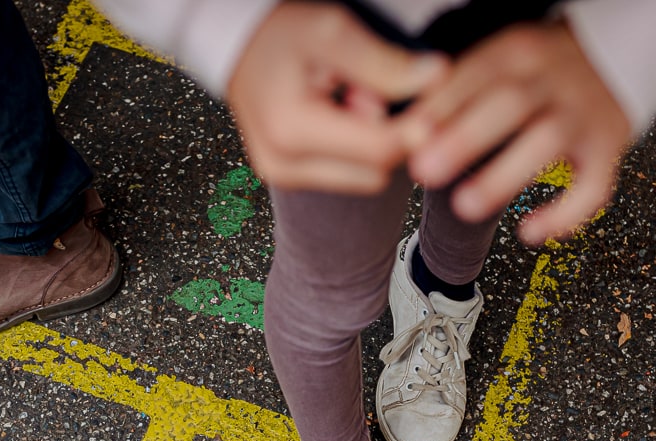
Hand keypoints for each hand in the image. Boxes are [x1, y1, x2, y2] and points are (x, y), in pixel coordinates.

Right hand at [226, 3, 447, 193]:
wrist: (233, 48)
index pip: (379, 150)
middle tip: (369, 89)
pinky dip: (355, 148)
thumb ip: (383, 63)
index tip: (435, 96)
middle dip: (389, 134)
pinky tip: (339, 113)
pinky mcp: (287, 177)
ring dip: (373, 143)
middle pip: (376, 171)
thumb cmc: (278, 34)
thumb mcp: (331, 33)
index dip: (418, 127)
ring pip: (365, 177)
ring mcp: (283, 176)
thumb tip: (437, 79)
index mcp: (292, 132)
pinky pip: (346, 174)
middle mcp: (284, 166)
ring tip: (351, 99)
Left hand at [400, 20, 631, 244]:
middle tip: (422, 170)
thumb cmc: (521, 77)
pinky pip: (594, 186)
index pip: (473, 77)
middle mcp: (552, 79)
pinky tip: (529, 234)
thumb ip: (441, 96)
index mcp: (514, 54)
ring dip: (504, 176)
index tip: (407, 135)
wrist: (603, 60)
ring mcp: (582, 113)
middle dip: (464, 138)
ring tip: (464, 206)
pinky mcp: (608, 148)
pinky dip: (566, 214)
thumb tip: (385, 131)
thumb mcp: (488, 67)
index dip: (439, 107)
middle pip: (509, 104)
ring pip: (548, 142)